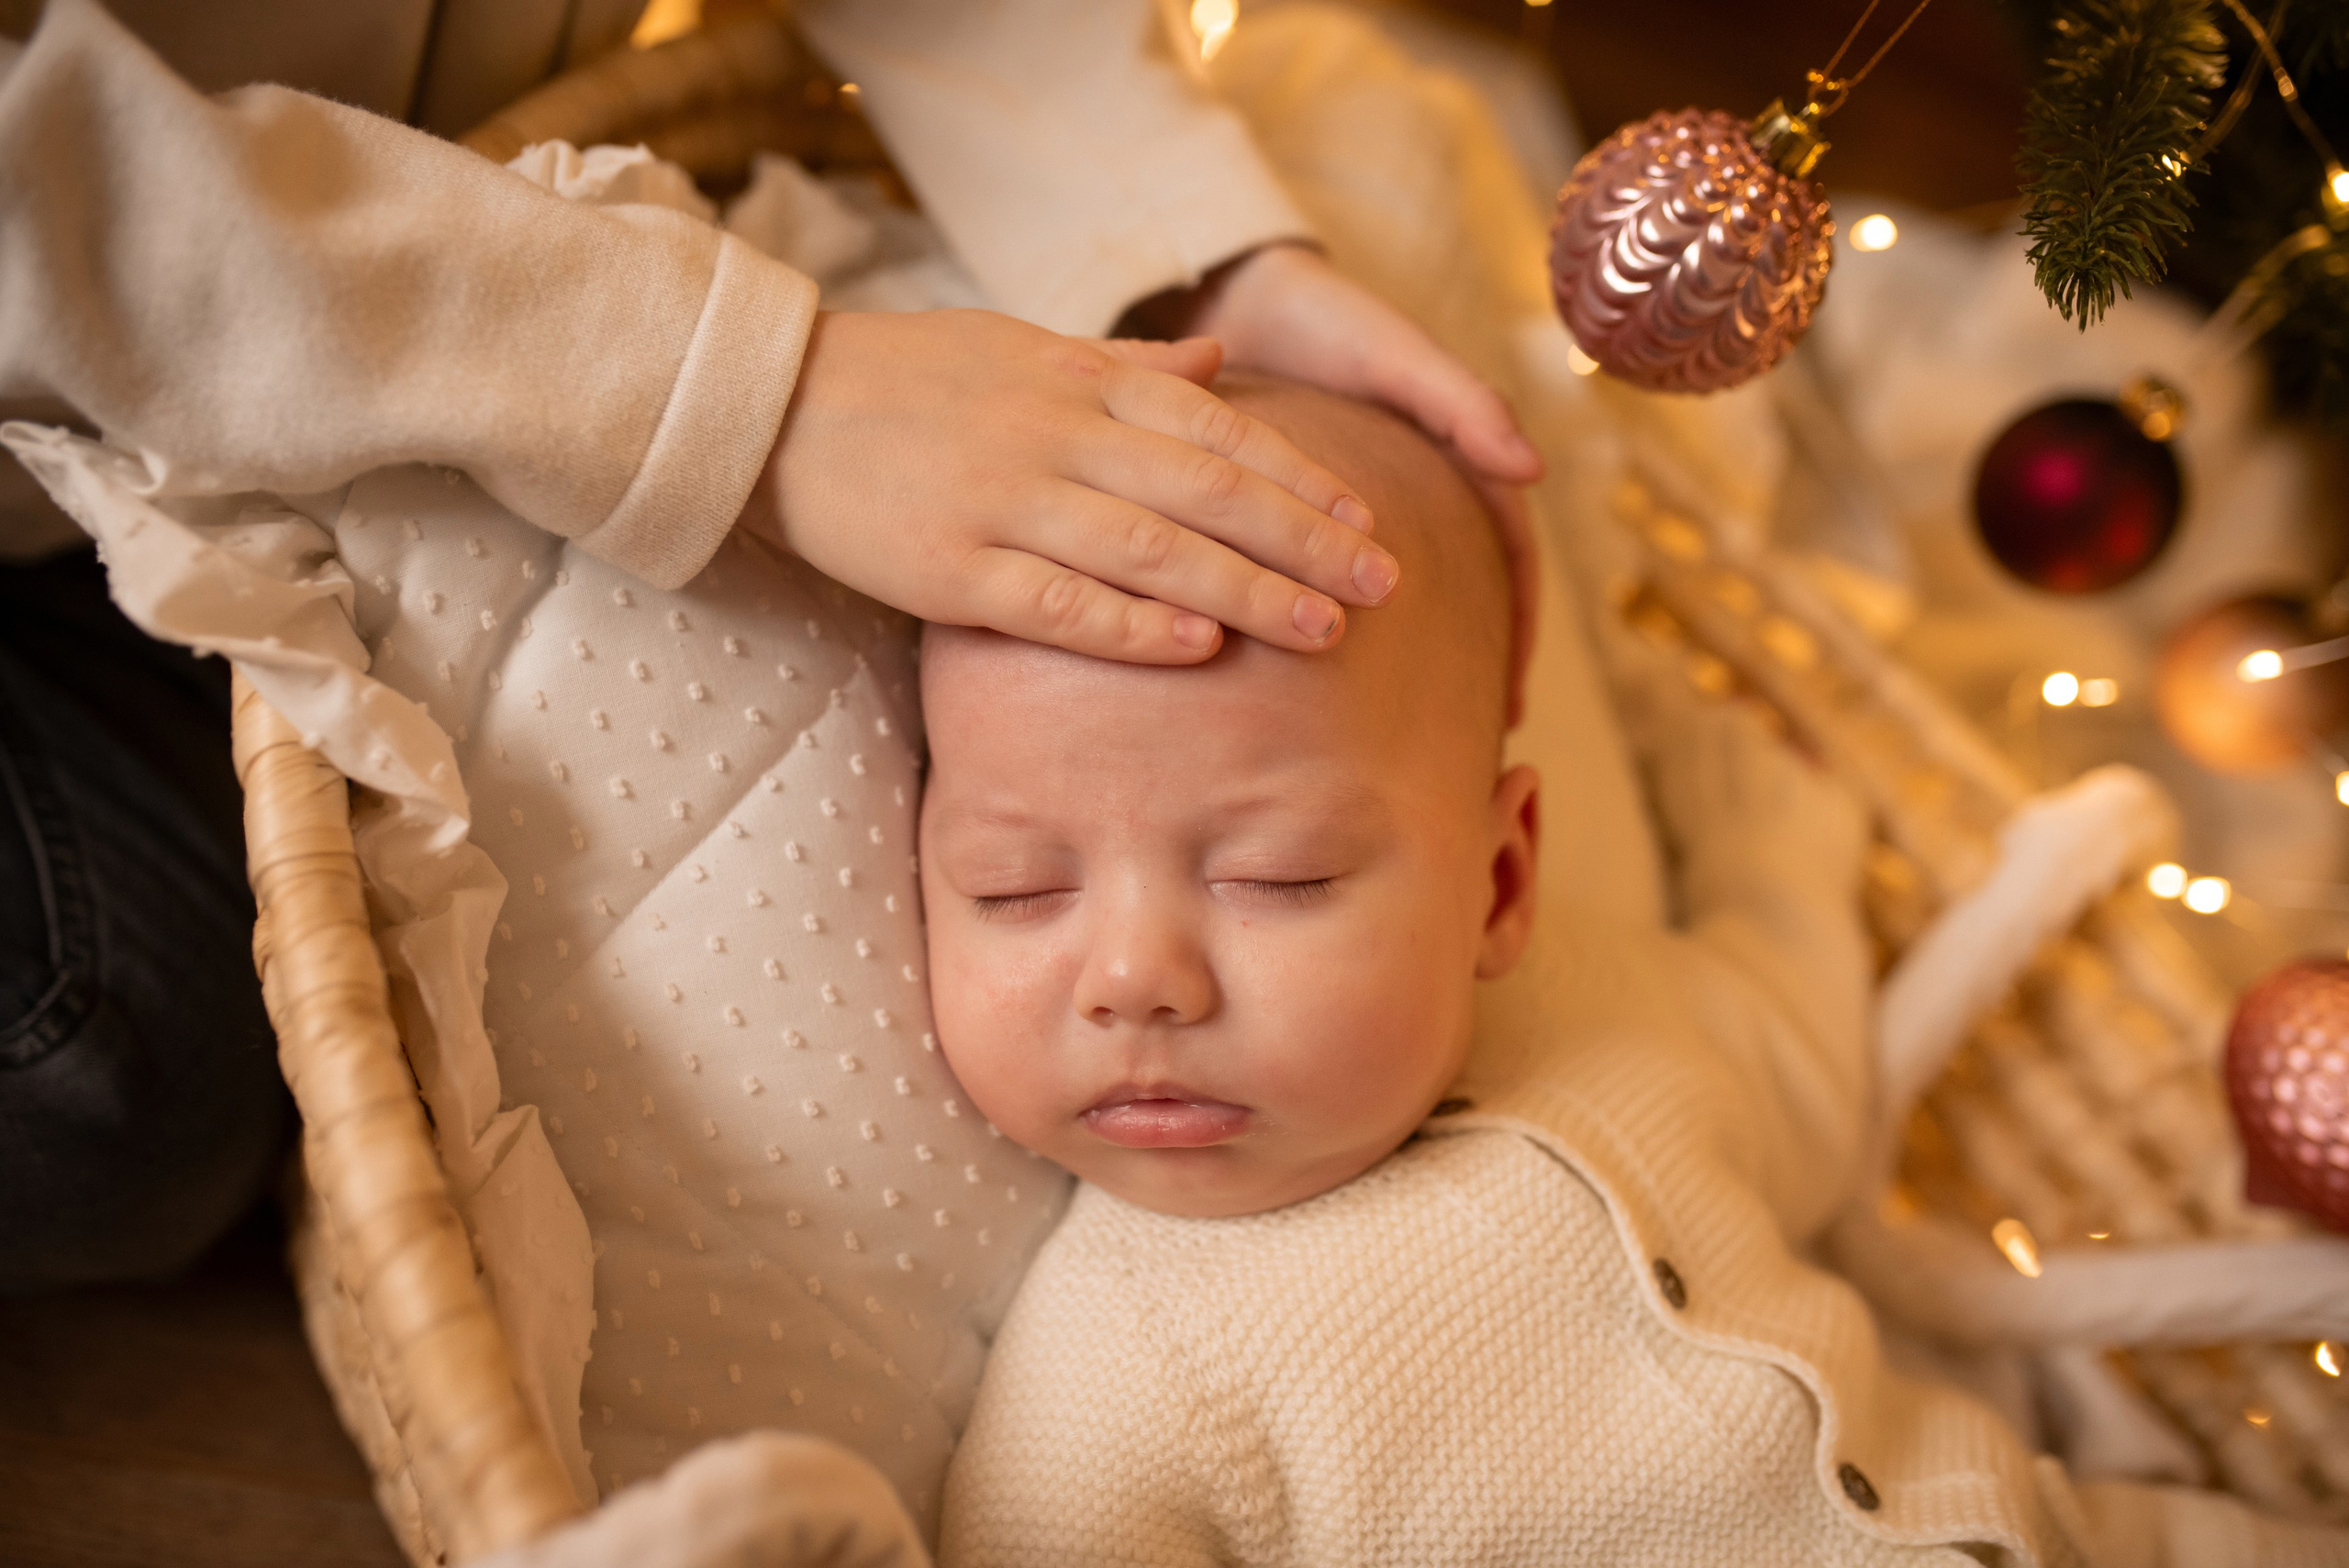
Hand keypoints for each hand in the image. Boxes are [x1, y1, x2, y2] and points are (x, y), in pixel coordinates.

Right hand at [738, 309, 1399, 663]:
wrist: (774, 405)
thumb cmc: (909, 378)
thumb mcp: (1024, 344)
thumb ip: (1126, 363)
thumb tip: (1220, 359)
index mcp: (1079, 379)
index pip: (1218, 427)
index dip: (1300, 475)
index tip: (1367, 517)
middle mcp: (1057, 434)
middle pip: (1207, 489)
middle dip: (1305, 539)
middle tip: (1384, 583)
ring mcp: (1006, 502)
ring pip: (1151, 550)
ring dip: (1246, 591)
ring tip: (1323, 629)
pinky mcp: (953, 570)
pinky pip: (1058, 604)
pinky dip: (1133, 627)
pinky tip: (1200, 651)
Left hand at [1129, 243, 1544, 720]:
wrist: (1231, 294)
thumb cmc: (1326, 315)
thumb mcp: (1398, 351)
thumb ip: (1460, 403)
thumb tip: (1531, 468)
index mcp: (1448, 467)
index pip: (1505, 558)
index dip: (1513, 625)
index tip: (1510, 697)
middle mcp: (1403, 504)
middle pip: (1451, 598)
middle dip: (1459, 670)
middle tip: (1460, 751)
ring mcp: (1345, 521)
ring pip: (1381, 607)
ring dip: (1396, 669)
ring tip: (1390, 740)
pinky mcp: (1284, 529)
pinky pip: (1308, 595)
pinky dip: (1316, 637)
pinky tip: (1305, 691)